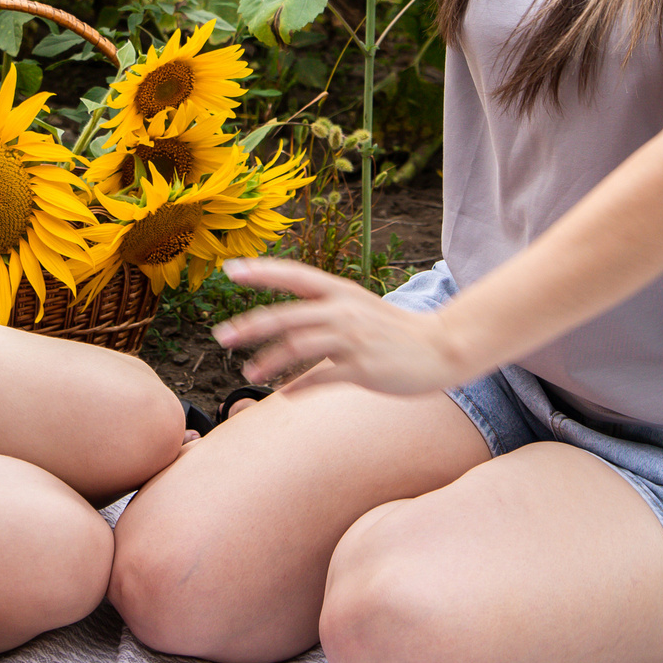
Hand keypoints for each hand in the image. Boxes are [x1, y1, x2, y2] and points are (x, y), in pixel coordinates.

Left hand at [215, 261, 473, 393]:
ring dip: (269, 361)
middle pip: (285, 315)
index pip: (294, 275)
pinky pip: (320, 377)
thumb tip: (287, 327)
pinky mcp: (362, 368)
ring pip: (297, 347)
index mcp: (341, 291)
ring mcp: (352, 340)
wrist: (441, 347)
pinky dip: (298, 386)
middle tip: (221, 335)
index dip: (261, 271)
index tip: (230, 269)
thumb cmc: (395, 331)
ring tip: (249, 372)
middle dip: (249, 325)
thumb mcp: (359, 309)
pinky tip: (284, 394)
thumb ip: (324, 312)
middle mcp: (343, 311)